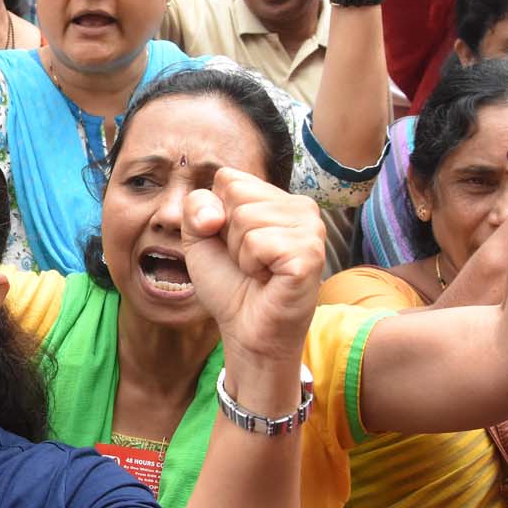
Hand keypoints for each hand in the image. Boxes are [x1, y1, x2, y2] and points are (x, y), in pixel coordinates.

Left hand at [183, 168, 325, 367]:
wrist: (245, 329)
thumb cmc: (229, 283)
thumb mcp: (199, 237)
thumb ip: (195, 207)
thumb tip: (216, 215)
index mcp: (276, 197)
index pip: (227, 178)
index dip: (214, 215)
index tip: (230, 244)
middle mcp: (300, 206)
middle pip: (236, 194)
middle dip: (227, 234)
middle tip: (247, 261)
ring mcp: (311, 227)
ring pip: (246, 217)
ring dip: (240, 252)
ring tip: (258, 270)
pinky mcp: (310, 252)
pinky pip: (258, 242)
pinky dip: (251, 265)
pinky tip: (268, 278)